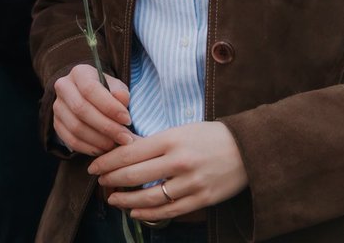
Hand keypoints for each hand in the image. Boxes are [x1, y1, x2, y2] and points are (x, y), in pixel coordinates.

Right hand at [52, 63, 134, 155]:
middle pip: (81, 109)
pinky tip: (103, 149)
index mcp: (79, 73)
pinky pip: (71, 140)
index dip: (110, 106)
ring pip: (75, 127)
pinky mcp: (56, 124)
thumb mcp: (116, 87)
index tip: (127, 120)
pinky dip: (89, 148)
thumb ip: (121, 93)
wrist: (88, 98)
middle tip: (125, 138)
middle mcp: (63, 87)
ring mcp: (57, 107)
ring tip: (116, 144)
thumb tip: (121, 99)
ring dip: (99, 140)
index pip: (91, 89)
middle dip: (106, 127)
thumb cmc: (106, 91)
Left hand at [89, 121, 248, 221]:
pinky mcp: (202, 199)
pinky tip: (134, 211)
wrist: (248, 149)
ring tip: (112, 198)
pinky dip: (148, 213)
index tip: (94, 166)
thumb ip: (152, 141)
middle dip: (112, 179)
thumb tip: (122, 145)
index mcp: (172, 139)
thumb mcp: (180, 130)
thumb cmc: (210, 136)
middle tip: (99, 181)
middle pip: (135, 175)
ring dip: (126, 199)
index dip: (108, 161)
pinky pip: (169, 211)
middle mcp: (180, 161)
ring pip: (150, 197)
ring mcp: (191, 183)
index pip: (130, 152)